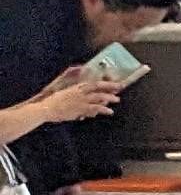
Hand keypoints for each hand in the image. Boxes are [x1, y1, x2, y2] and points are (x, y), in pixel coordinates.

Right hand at [0, 67, 119, 142]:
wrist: (45, 109)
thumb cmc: (54, 103)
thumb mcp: (65, 96)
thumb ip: (77, 100)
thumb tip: (86, 109)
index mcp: (76, 87)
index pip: (94, 83)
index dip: (105, 82)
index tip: (114, 83)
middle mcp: (80, 92)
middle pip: (98, 87)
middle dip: (110, 87)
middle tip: (120, 88)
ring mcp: (80, 100)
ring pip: (99, 97)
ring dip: (109, 98)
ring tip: (117, 100)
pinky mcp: (80, 108)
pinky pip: (94, 107)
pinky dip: (103, 109)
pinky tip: (110, 111)